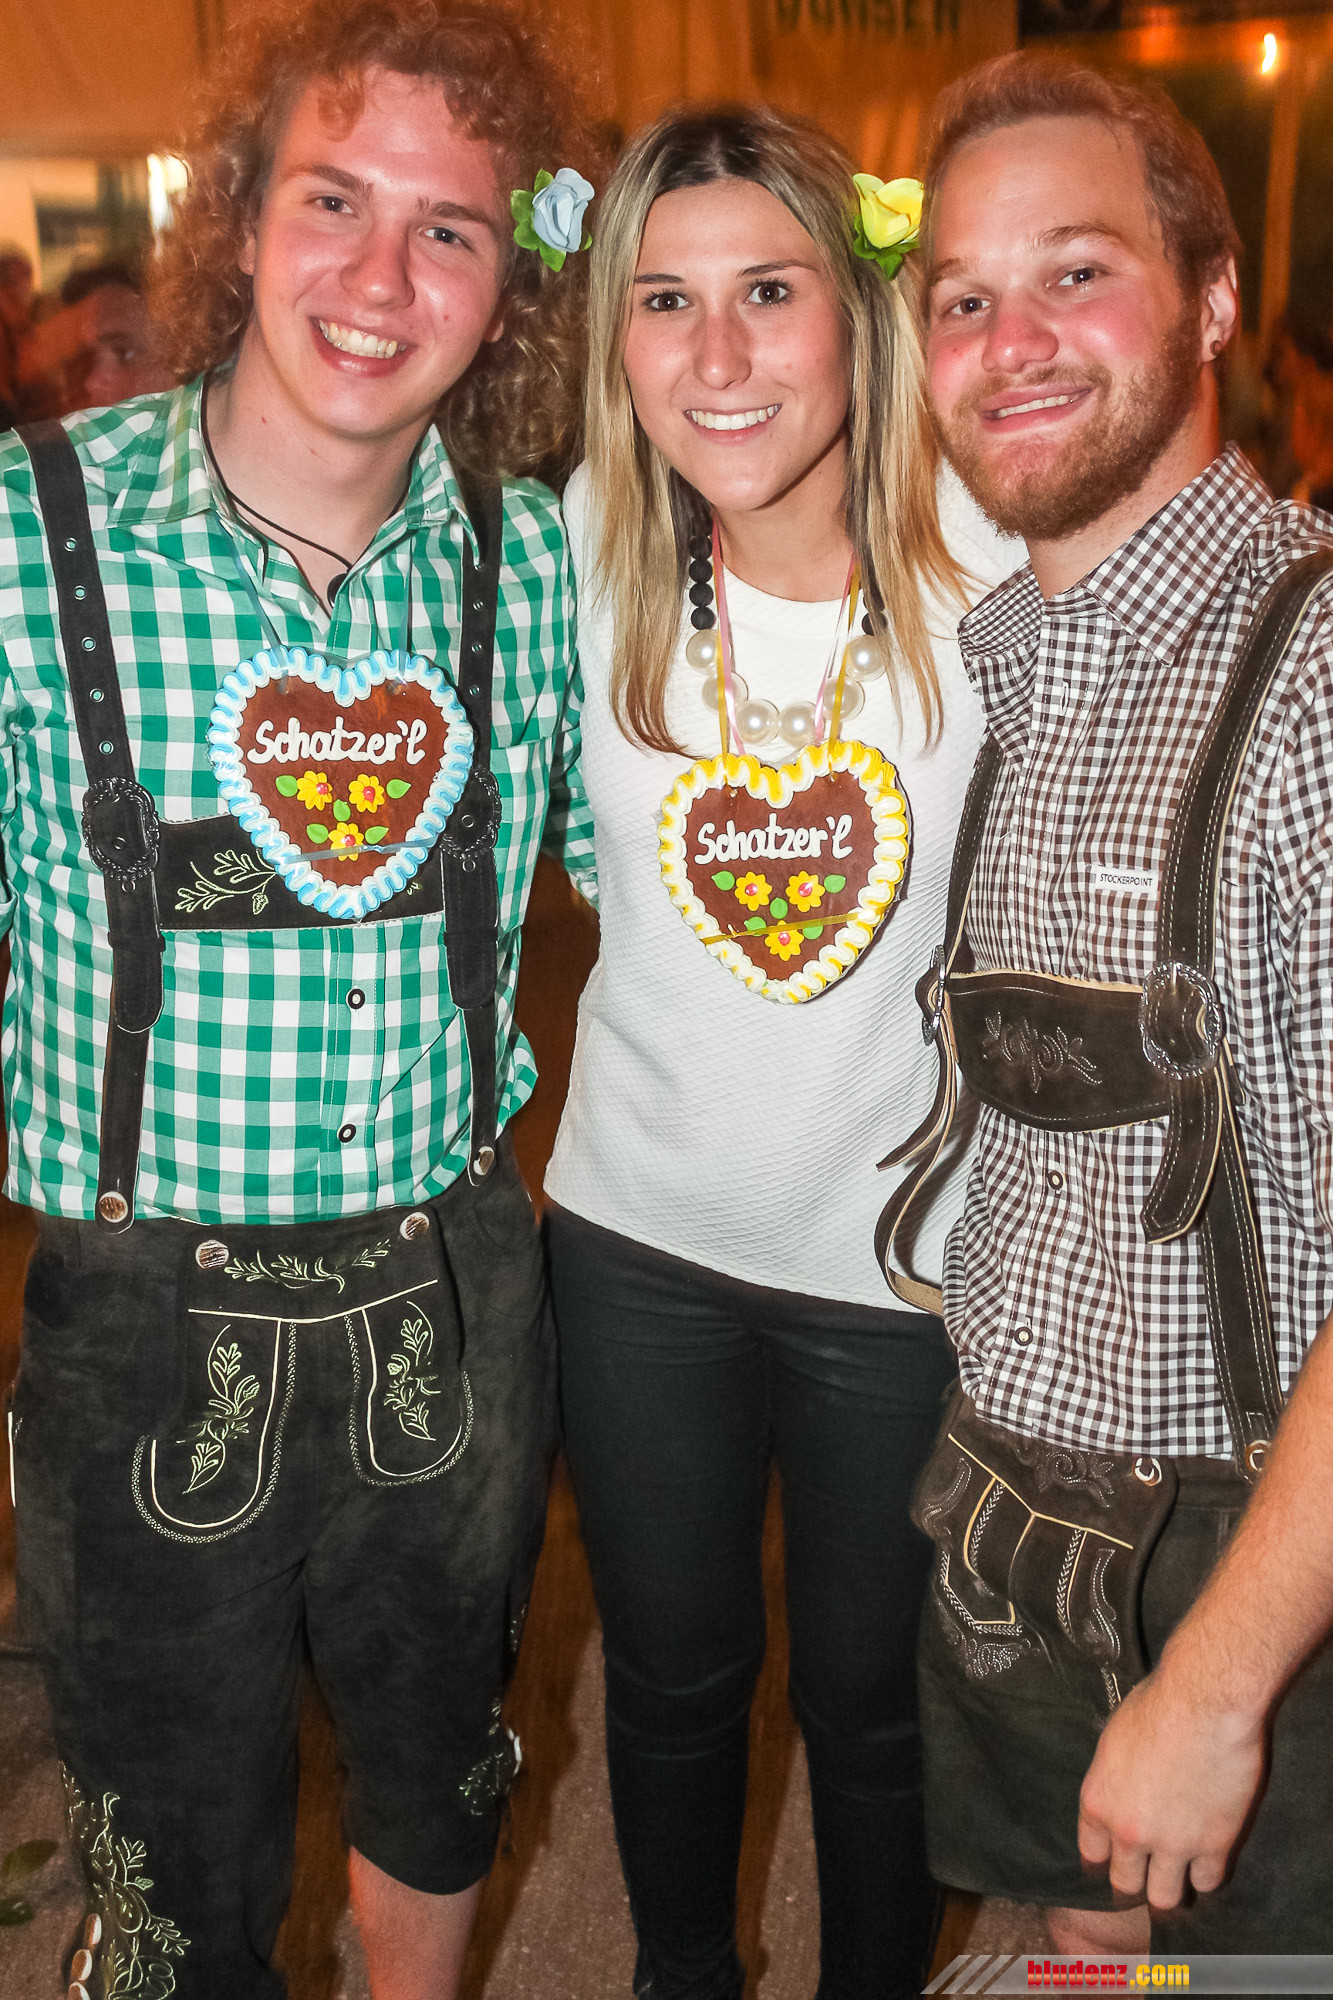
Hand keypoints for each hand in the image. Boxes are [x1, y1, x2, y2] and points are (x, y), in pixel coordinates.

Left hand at [1077, 1662, 1266, 1909]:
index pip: (1091, 1854)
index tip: (1115, 1860)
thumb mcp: (1114, 1738)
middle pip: (1125, 1884)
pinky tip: (1209, 1858)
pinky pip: (1207, 1882)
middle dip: (1136, 1879)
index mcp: (1098, 1801)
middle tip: (1149, 1872)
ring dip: (1171, 1887)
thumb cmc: (1157, 1704)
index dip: (1105, 1859)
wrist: (1205, 1702)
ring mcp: (1172, 1844)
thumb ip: (1113, 1777)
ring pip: (1165, 1898)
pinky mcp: (1213, 1846)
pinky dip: (1207, 1873)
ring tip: (1178, 1876)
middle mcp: (1128, 1832)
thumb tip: (1120, 1789)